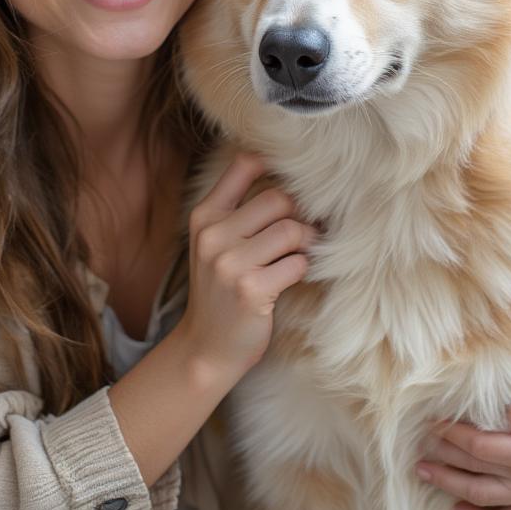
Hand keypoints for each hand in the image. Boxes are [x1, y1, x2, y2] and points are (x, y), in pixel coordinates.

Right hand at [177, 151, 314, 381]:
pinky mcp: (251, 290)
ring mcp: (230, 263)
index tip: (293, 177)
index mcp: (204, 216)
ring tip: (301, 253)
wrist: (206, 346)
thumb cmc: (222, 289)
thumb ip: (241, 211)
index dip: (274, 163)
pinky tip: (290, 278)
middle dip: (299, 214)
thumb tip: (293, 179)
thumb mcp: (216, 244)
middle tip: (304, 231)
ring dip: (306, 242)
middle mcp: (213, 235)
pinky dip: (302, 269)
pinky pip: (297, 263)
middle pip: (278, 198)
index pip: (243, 166)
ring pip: (291, 230)